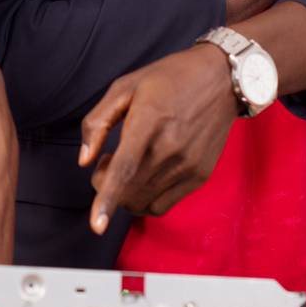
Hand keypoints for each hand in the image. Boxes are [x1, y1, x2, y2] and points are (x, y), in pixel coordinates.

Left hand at [79, 44, 238, 232]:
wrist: (221, 79)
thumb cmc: (168, 79)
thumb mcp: (125, 87)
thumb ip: (97, 123)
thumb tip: (84, 161)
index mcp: (149, 121)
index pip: (125, 169)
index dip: (108, 199)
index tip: (96, 227)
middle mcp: (171, 147)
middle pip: (128, 191)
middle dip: (105, 186)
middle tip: (105, 162)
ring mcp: (188, 165)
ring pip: (143, 203)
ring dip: (124, 194)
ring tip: (128, 166)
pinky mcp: (200, 175)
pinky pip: (163, 206)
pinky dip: (144, 200)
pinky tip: (144, 176)